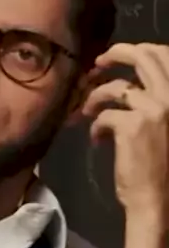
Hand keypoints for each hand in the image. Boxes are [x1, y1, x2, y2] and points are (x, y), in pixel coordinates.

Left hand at [82, 43, 168, 221]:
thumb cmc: (161, 167)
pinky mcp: (131, 125)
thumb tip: (129, 86)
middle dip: (115, 54)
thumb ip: (152, 102)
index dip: (138, 50)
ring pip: (116, 87)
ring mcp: (152, 109)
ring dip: (95, 96)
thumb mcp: (164, 125)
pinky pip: (105, 114)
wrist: (156, 198)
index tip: (118, 56)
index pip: (164, 55)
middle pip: (142, 57)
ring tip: (86, 111)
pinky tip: (97, 139)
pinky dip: (96, 125)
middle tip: (97, 65)